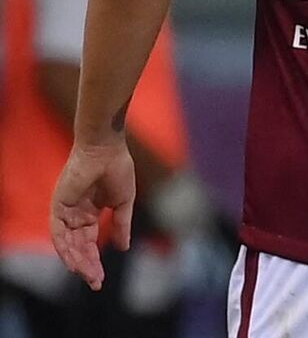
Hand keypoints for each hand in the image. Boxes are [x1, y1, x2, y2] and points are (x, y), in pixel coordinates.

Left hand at [50, 140, 135, 290]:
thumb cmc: (118, 169)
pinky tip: (72, 263)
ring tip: (87, 276)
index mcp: (90, 213)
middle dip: (87, 266)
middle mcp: (75, 215)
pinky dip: (64, 249)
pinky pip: (58, 233)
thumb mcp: (124, 202)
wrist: (107, 149)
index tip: (101, 279)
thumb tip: (124, 248)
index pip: (90, 243)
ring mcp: (65, 211)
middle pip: (78, 247)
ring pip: (68, 244)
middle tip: (95, 282)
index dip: (95, 261)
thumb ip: (122, 225)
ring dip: (76, 261)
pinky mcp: (58, 206)